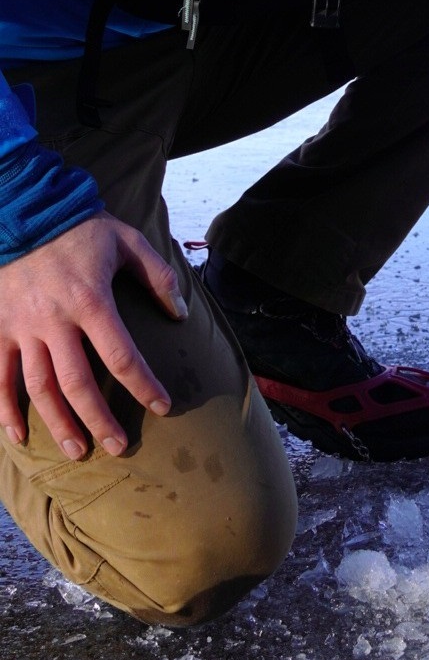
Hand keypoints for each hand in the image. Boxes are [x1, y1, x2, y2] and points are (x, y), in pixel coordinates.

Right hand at [0, 212, 187, 458]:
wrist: (20, 208)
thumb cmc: (80, 228)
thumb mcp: (128, 241)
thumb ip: (159, 277)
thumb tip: (180, 315)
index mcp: (90, 301)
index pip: (122, 357)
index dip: (144, 386)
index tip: (164, 406)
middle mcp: (53, 320)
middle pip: (78, 383)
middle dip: (99, 420)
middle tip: (119, 447)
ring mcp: (20, 326)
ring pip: (38, 387)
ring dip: (58, 423)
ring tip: (79, 451)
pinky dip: (4, 408)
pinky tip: (19, 436)